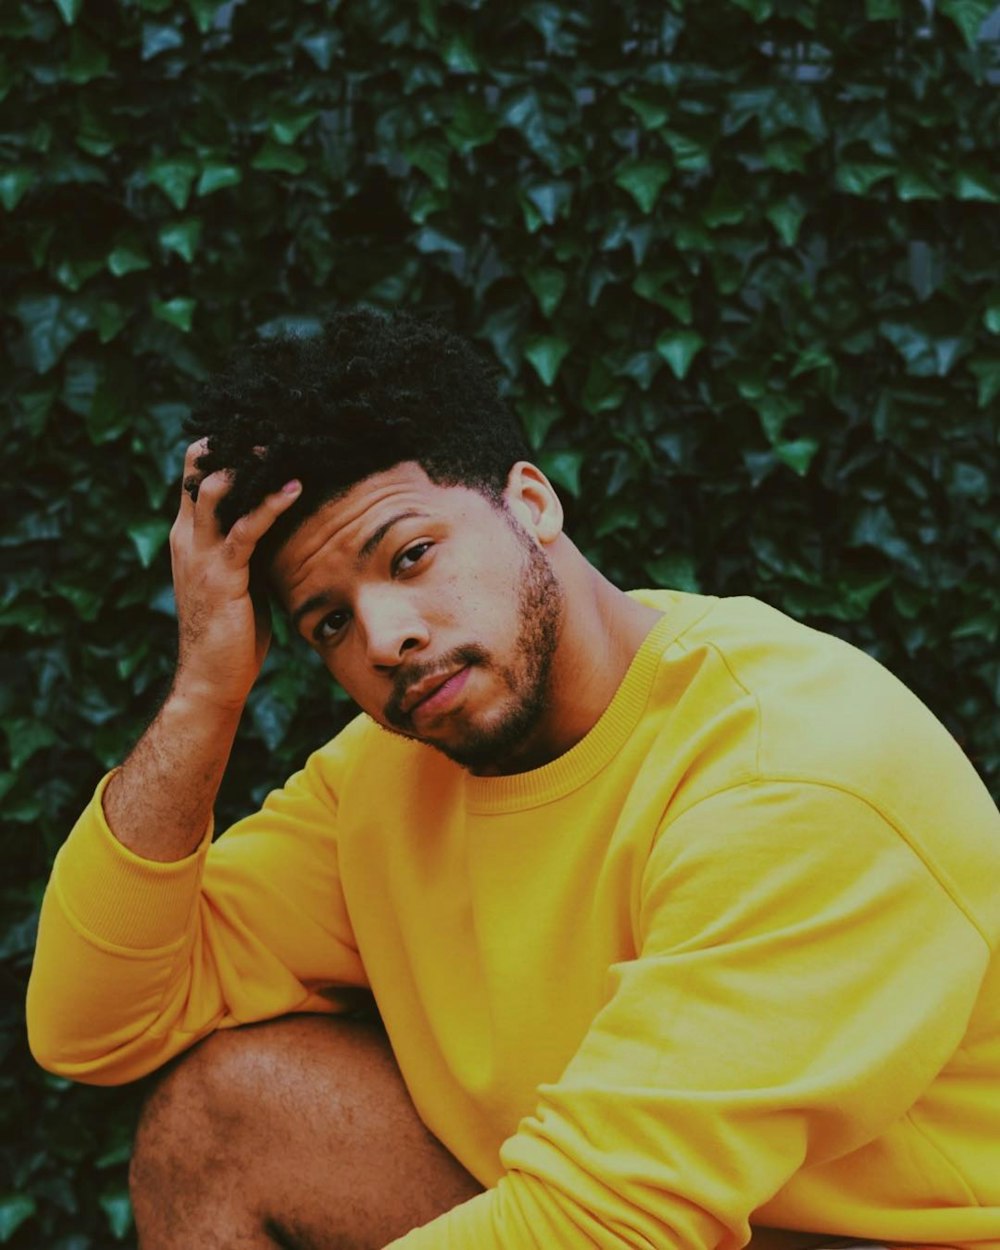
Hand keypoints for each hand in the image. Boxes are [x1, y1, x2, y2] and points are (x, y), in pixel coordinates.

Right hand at [168, 440, 301, 710]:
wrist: (211, 678)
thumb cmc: (231, 634)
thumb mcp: (240, 579)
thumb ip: (250, 547)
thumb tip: (283, 523)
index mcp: (189, 535)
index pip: (195, 473)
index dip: (223, 446)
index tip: (261, 431)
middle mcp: (187, 536)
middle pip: (198, 467)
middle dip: (234, 442)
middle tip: (274, 426)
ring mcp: (200, 554)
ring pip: (215, 488)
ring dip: (250, 463)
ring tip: (284, 445)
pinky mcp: (221, 574)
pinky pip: (245, 528)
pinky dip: (270, 504)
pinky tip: (296, 489)